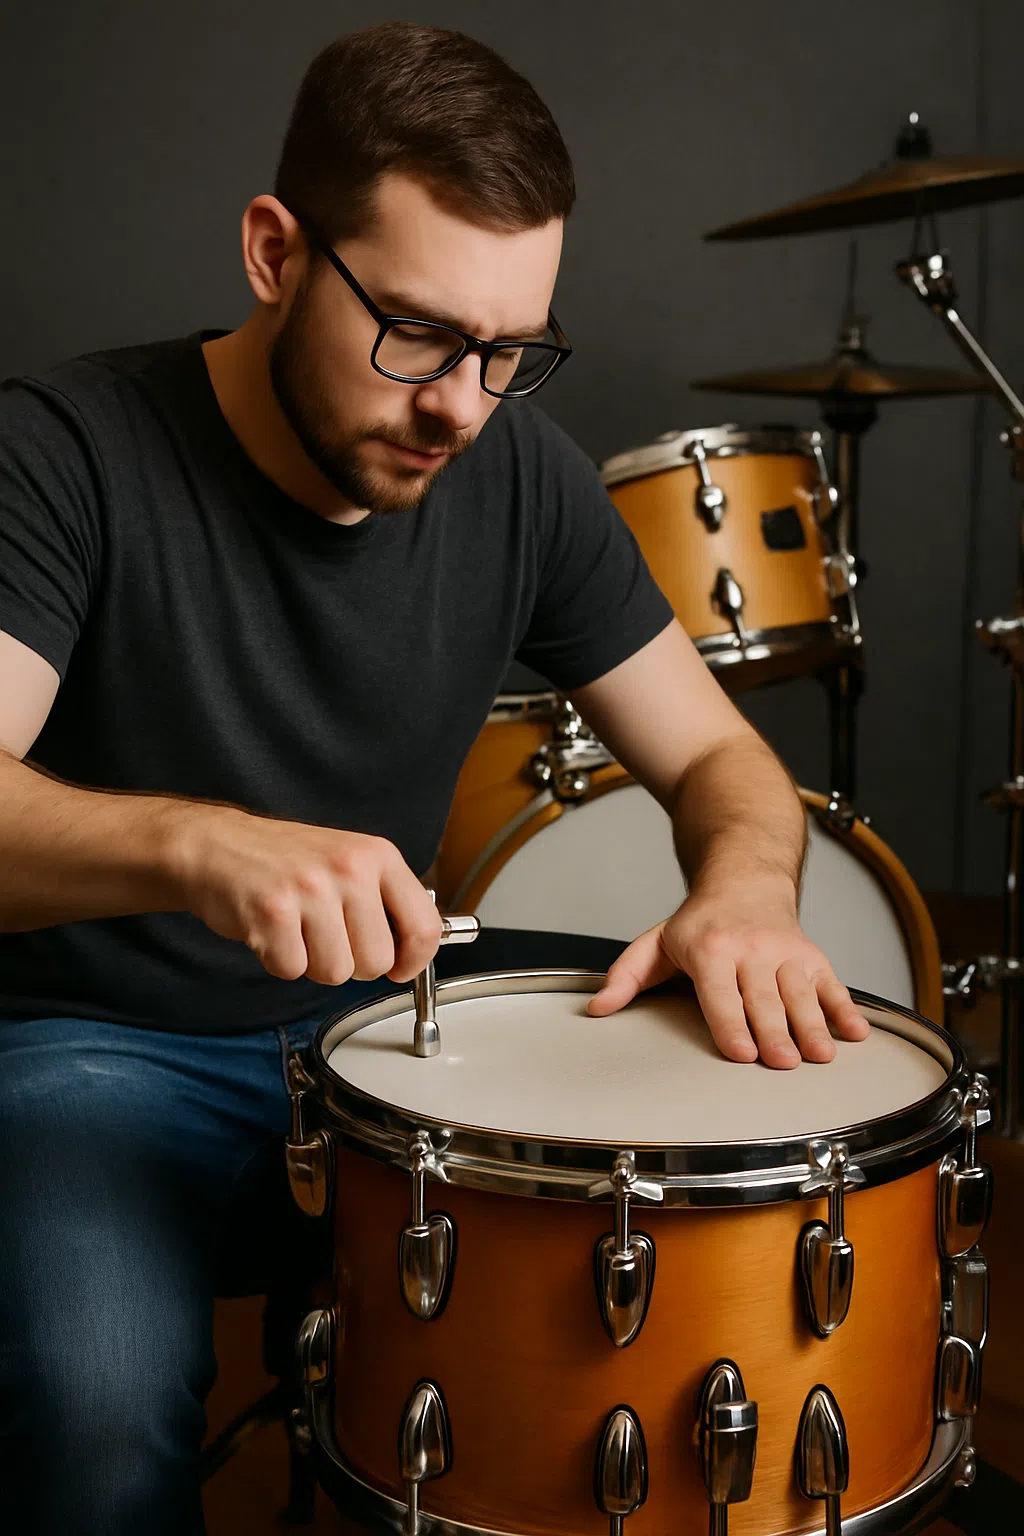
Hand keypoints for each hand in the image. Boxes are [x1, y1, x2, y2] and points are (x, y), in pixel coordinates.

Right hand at [170, 805, 441, 985]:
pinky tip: (272, 931)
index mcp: (377, 856)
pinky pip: (292, 970)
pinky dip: (280, 961)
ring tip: (297, 930)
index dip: (414, 961)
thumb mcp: (350, 862)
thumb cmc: (286, 861)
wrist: (218, 846)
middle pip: (376, 961)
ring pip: (335, 972)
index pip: (424, 926)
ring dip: (312, 963)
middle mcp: (349, 868)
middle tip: (326, 937)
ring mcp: (311, 888)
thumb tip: (416, 950)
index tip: (399, 968)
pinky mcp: (272, 911)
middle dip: (351, 963)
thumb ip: (386, 901)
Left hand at [587, 880, 868, 1068]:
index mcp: (710, 950)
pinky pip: (832, 984)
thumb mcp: (657, 943)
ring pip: (801, 993)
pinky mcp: (812, 957)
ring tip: (819, 1057)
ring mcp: (786, 953)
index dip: (731, 1024)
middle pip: (763, 998)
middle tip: (783, 1063)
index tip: (741, 1053)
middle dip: (774, 1032)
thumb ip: (627, 976)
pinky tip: (855, 1034)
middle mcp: (751, 950)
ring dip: (812, 1026)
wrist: (745, 879)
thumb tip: (598, 1008)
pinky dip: (846, 1009)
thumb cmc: (700, 922)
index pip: (720, 993)